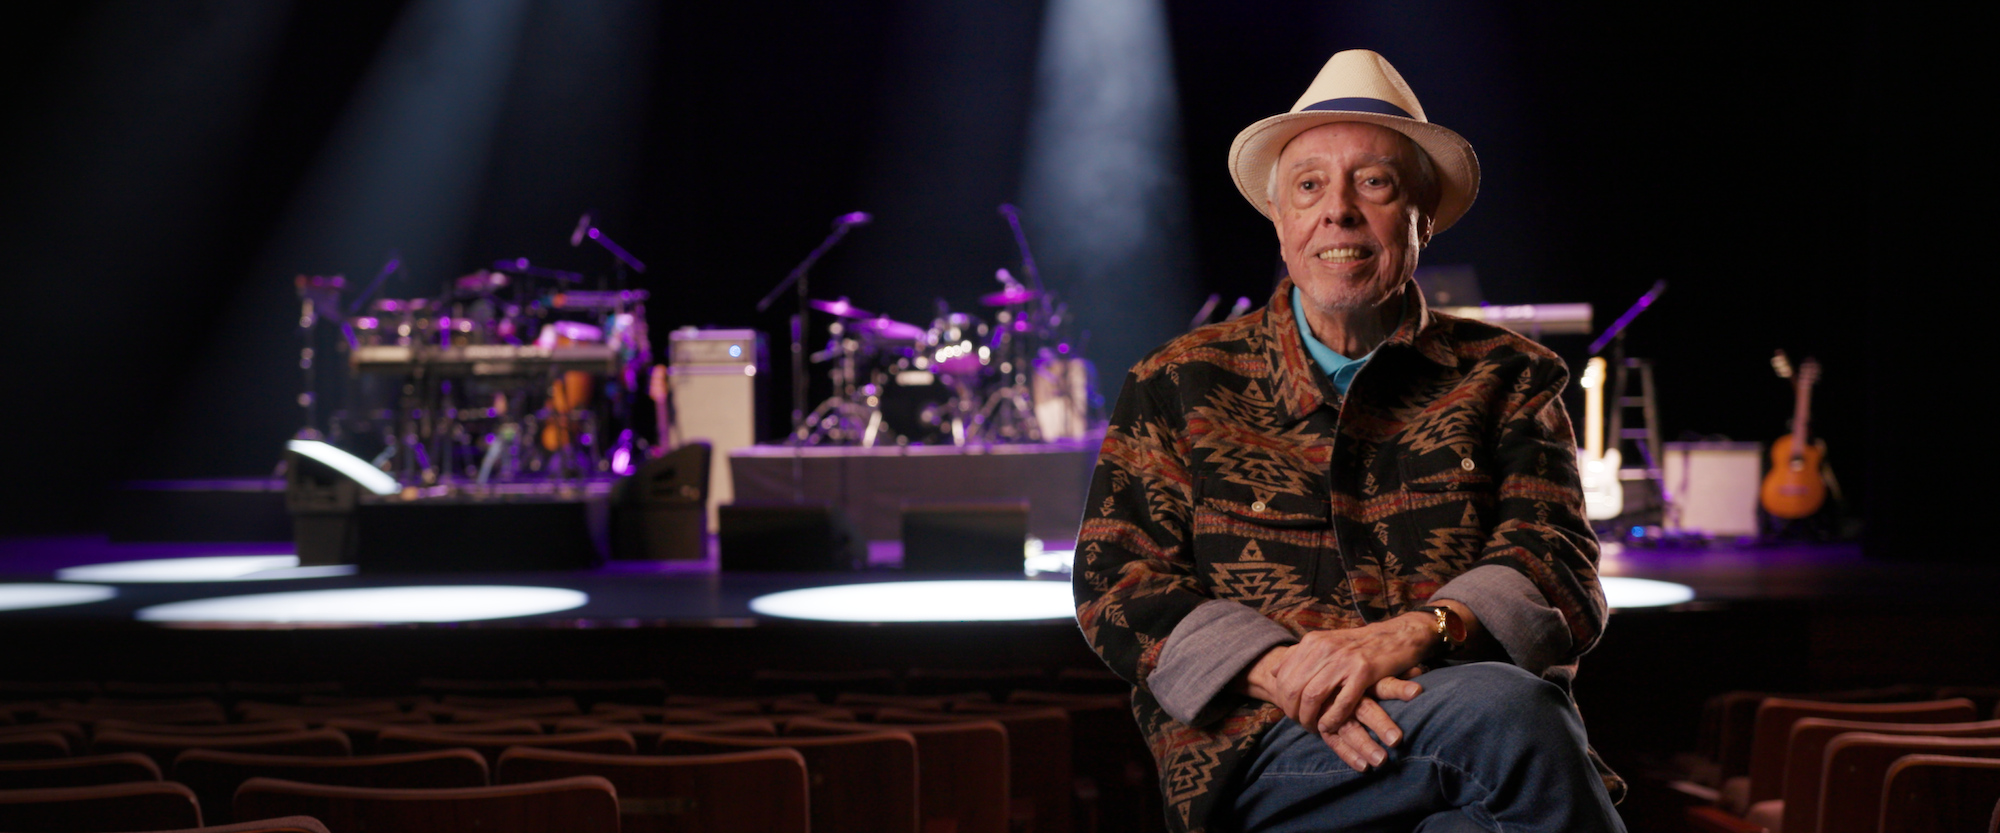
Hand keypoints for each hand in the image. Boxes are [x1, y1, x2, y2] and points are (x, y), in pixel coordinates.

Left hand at [1243, 614, 1436, 769]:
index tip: (1290, 712)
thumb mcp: (1326, 643)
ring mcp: (1343, 659)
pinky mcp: (1364, 671)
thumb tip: (1274, 672)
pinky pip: (1341, 703)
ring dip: (1309, 718)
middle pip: (1294, 687)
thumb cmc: (1359, 645)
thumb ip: (1300, 656)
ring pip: (1313, 696)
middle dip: (1293, 711)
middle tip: (1300, 724)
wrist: (1396, 636)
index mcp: (1312, 641)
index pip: (1283, 675)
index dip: (1282, 699)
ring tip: (1314, 728)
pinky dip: (1332, 719)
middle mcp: (1324, 648)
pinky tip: (1330, 726)